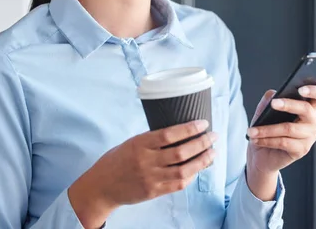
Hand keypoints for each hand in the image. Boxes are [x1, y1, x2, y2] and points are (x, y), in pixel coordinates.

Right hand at [68, 120, 216, 228]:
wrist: (102, 186)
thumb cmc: (118, 160)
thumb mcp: (132, 142)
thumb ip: (153, 139)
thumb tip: (182, 132)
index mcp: (140, 144)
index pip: (169, 134)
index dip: (189, 129)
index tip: (203, 123)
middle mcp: (145, 161)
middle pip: (180, 152)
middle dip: (201, 143)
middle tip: (213, 136)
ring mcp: (150, 178)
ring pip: (183, 170)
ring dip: (202, 160)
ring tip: (212, 152)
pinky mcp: (153, 192)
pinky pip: (177, 184)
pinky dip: (191, 176)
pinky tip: (198, 168)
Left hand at [246, 85, 315, 174]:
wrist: (262, 155)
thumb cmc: (267, 130)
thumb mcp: (264, 113)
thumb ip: (268, 101)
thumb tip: (272, 93)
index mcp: (308, 106)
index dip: (314, 90)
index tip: (300, 89)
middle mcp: (313, 121)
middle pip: (306, 109)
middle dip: (288, 104)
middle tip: (273, 104)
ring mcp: (309, 136)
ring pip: (289, 128)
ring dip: (267, 129)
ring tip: (252, 131)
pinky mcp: (302, 150)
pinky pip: (284, 142)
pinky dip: (267, 140)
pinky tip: (256, 139)